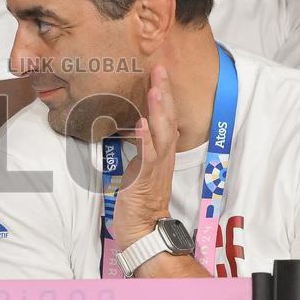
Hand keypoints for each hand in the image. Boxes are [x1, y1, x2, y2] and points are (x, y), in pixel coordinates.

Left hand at [110, 65, 178, 249]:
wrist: (144, 229)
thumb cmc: (139, 201)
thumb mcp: (139, 168)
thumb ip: (139, 149)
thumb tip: (132, 128)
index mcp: (161, 153)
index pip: (166, 119)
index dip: (164, 96)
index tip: (159, 73)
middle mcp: (163, 157)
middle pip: (168, 120)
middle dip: (164, 94)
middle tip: (160, 70)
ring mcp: (156, 168)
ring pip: (162, 135)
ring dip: (158, 112)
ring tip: (154, 90)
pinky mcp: (145, 180)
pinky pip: (147, 158)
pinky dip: (145, 141)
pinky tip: (141, 125)